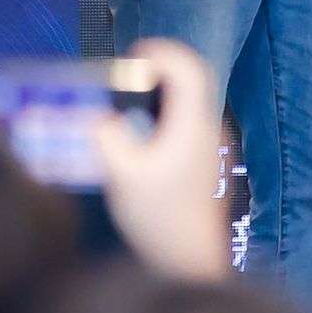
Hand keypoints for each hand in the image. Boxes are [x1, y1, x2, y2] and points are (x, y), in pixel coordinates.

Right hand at [93, 39, 230, 279]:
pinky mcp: (204, 161)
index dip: (161, 53)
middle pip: (192, 78)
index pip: (188, 68)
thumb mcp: (121, 175)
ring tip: (126, 101)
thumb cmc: (157, 217)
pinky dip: (165, 111)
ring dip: (161, 91)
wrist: (188, 259)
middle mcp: (207, 128)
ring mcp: (210, 145)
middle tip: (125, 76)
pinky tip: (139, 133)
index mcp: (192, 125)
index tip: (130, 59)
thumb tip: (101, 117)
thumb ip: (107, 137)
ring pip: (191, 100)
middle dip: (160, 68)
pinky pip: (187, 120)